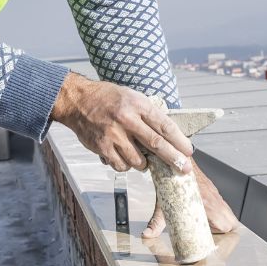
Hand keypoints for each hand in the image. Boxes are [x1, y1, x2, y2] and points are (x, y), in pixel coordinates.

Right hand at [51, 74, 192, 172]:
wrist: (78, 101)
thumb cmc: (108, 99)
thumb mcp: (132, 97)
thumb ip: (148, 114)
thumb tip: (168, 135)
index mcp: (137, 104)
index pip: (164, 125)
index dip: (179, 140)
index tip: (188, 151)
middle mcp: (126, 119)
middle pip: (156, 144)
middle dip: (173, 158)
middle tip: (184, 168)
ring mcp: (113, 134)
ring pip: (138, 160)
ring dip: (144, 163)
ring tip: (141, 157)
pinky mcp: (102, 147)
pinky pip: (121, 165)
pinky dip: (125, 165)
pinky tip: (123, 156)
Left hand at [142, 164, 237, 237]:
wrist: (176, 158)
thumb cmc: (171, 178)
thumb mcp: (163, 204)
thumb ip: (156, 221)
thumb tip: (147, 235)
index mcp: (205, 204)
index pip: (225, 225)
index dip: (220, 235)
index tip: (210, 240)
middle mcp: (214, 199)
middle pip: (231, 222)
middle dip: (224, 232)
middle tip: (210, 236)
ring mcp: (215, 194)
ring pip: (229, 213)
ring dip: (223, 222)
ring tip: (208, 228)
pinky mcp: (213, 190)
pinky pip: (223, 205)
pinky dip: (220, 213)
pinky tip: (206, 216)